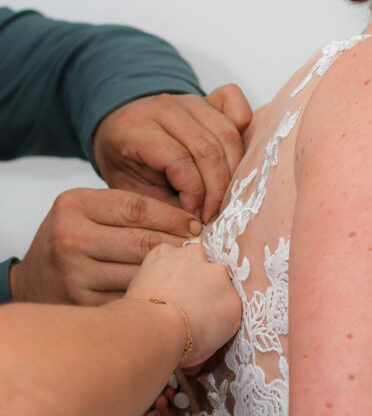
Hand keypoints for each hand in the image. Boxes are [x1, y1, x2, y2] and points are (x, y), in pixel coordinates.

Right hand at [10, 188, 202, 304]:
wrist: (34, 281)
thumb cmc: (73, 240)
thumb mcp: (90, 211)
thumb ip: (129, 211)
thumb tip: (189, 222)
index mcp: (75, 205)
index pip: (138, 208)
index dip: (174, 217)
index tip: (197, 225)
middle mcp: (71, 237)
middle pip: (143, 241)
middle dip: (179, 246)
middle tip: (200, 250)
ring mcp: (74, 273)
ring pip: (141, 272)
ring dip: (171, 273)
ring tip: (191, 271)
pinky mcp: (82, 303)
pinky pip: (131, 296)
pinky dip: (153, 294)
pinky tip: (169, 292)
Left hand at [93, 84, 252, 222]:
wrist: (121, 126)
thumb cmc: (126, 160)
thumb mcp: (132, 189)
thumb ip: (163, 205)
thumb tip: (197, 224)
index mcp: (135, 129)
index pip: (178, 160)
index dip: (194, 193)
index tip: (197, 217)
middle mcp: (164, 108)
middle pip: (208, 149)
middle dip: (218, 189)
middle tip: (216, 214)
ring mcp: (189, 100)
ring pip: (227, 134)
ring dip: (234, 171)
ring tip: (226, 197)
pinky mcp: (208, 98)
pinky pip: (236, 106)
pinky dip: (244, 127)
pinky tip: (237, 157)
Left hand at [125, 242, 240, 368]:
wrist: (154, 330)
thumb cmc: (179, 347)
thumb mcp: (204, 354)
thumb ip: (206, 342)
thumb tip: (192, 361)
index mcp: (233, 302)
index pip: (226, 301)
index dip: (210, 309)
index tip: (198, 319)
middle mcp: (219, 274)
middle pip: (211, 277)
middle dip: (199, 287)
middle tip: (181, 305)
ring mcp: (193, 259)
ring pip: (190, 259)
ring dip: (181, 270)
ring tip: (165, 291)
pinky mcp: (166, 252)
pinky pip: (163, 254)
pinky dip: (158, 265)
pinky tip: (151, 282)